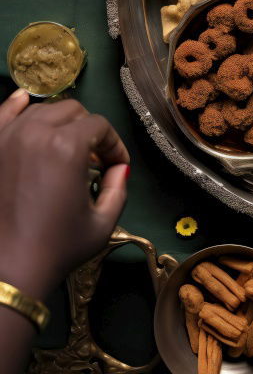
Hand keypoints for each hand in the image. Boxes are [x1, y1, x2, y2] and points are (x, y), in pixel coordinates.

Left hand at [0, 90, 129, 299]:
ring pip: (41, 110)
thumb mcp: (101, 223)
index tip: (116, 166)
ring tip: (64, 146)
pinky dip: (14, 105)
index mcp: (68, 146)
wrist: (7, 272)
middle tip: (93, 158)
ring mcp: (7, 138)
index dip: (114, 145)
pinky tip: (22, 101)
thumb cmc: (56, 249)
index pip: (100, 126)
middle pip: (71, 110)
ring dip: (58, 122)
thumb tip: (120, 169)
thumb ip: (119, 189)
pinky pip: (3, 114)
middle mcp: (36, 132)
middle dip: (89, 130)